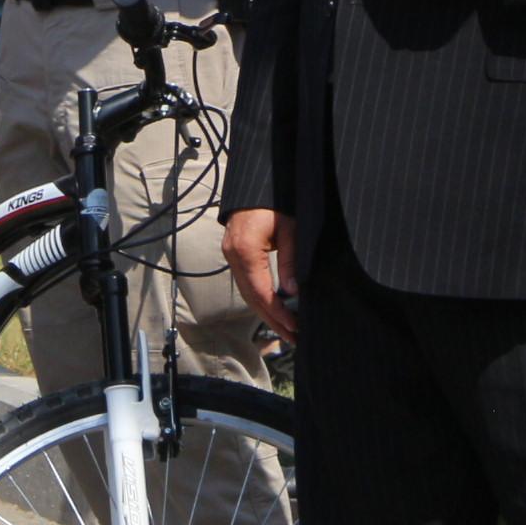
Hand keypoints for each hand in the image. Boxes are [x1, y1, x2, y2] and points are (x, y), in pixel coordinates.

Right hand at [223, 208, 296, 341]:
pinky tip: (273, 309)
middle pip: (250, 297)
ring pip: (246, 292)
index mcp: (245, 250)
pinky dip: (259, 299)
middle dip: (272, 320)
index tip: (295, 327)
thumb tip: (292, 292)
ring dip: (265, 313)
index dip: (278, 312)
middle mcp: (233, 256)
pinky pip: (245, 283)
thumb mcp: (291, 230)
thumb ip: (290, 261)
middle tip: (293, 338)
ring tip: (286, 330)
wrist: (257, 186)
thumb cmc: (277, 203)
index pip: (261, 291)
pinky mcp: (234, 254)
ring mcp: (230, 255)